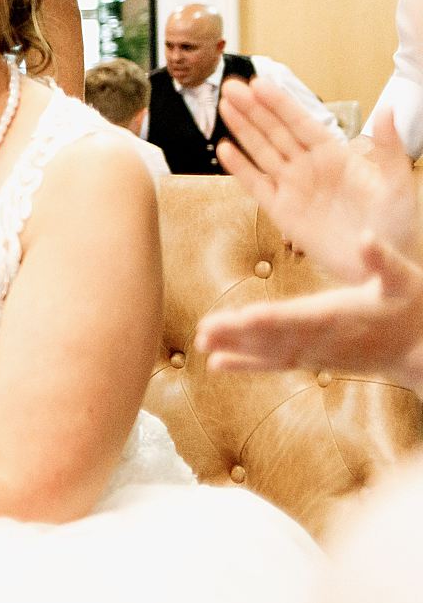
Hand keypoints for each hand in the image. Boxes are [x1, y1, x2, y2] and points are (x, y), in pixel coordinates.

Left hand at [196, 235, 422, 385]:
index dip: (273, 318)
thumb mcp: (404, 279)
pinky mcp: (313, 360)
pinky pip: (275, 364)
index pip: (301, 316)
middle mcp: (323, 337)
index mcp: (340, 313)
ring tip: (202, 345)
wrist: (422, 349)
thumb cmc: (413, 307)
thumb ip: (383, 260)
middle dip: (238, 334)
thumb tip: (367, 237)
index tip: (246, 317)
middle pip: (274, 336)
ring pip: (268, 352)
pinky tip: (217, 364)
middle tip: (204, 333)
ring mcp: (316, 352)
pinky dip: (246, 365)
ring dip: (234, 349)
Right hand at [218, 85, 414, 281]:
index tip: (259, 83)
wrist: (380, 267)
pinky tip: (225, 149)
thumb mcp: (398, 184)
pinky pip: (256, 185)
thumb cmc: (397, 226)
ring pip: (262, 152)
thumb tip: (390, 109)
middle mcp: (311, 168)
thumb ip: (390, 147)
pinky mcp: (281, 212)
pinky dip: (240, 168)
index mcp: (336, 156)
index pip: (302, 123)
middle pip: (276, 131)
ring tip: (225, 106)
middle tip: (230, 87)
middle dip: (253, 109)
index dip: (280, 104)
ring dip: (243, 129)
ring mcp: (294, 188)